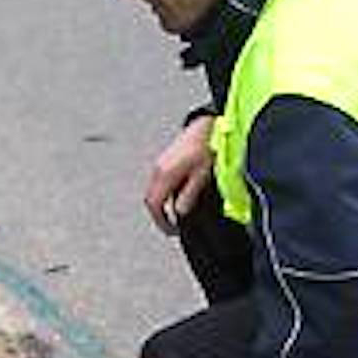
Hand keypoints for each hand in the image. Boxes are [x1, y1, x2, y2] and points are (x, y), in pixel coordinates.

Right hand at [145, 116, 216, 234]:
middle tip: (172, 226)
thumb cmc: (206, 149)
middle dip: (159, 215)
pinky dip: (164, 194)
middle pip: (150, 199)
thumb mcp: (201, 176)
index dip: (161, 221)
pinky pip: (159, 182)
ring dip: (161, 204)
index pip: (154, 205)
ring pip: (154, 190)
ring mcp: (160, 164)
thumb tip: (179, 212)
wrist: (207, 126)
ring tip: (176, 213)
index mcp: (165, 174)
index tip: (172, 231)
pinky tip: (177, 197)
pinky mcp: (165, 160)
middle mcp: (158, 169)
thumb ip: (188, 196)